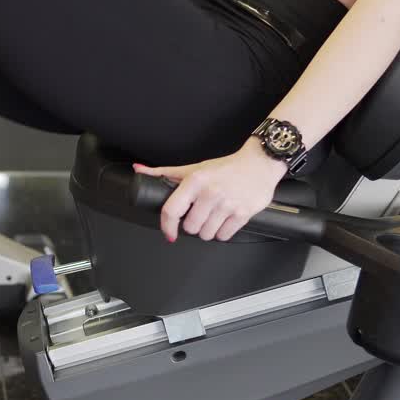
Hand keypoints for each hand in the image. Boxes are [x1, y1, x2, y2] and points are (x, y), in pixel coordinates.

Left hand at [132, 138, 287, 242]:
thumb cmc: (225, 168)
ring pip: (206, 234)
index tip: (169, 233)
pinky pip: (224, 236)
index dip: (167, 226)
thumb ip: (164, 172)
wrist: (260, 163)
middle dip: (193, 225)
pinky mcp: (243, 213)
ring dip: (208, 230)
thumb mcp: (194, 168)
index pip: (172, 211)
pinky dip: (223, 232)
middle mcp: (210, 193)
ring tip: (214, 216)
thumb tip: (139, 169)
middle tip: (201, 214)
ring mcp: (227, 204)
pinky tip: (225, 219)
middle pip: (190, 228)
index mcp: (195, 181)